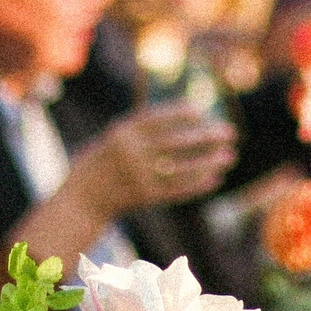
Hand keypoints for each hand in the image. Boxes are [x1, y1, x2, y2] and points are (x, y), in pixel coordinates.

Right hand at [69, 103, 235, 218]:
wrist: (81, 199)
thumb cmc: (101, 162)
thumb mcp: (113, 137)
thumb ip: (141, 129)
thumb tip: (182, 117)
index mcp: (122, 133)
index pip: (158, 118)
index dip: (182, 114)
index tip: (202, 111)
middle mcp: (131, 154)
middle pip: (176, 142)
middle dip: (206, 136)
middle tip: (229, 131)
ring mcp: (138, 177)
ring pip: (181, 168)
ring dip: (208, 162)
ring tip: (229, 156)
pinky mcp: (145, 198)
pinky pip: (177, 190)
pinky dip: (197, 184)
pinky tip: (215, 178)